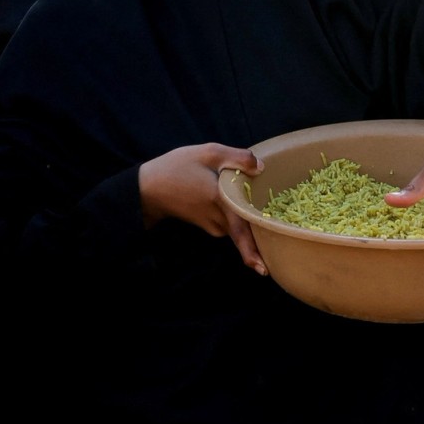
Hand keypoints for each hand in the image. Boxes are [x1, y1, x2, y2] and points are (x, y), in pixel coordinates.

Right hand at [139, 143, 266, 273]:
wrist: (149, 188)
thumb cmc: (177, 168)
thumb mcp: (208, 153)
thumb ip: (237, 157)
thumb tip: (261, 168)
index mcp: (221, 200)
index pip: (240, 232)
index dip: (251, 253)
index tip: (263, 270)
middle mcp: (219, 219)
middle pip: (245, 235)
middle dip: (261, 245)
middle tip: (274, 257)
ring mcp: (213, 226)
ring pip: (239, 230)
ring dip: (253, 228)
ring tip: (271, 221)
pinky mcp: (209, 226)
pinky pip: (231, 226)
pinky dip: (241, 221)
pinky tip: (249, 209)